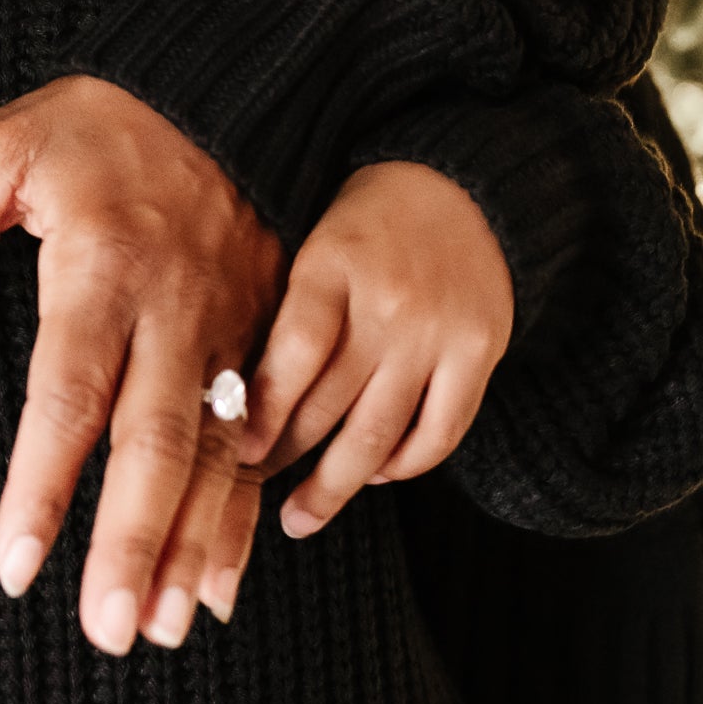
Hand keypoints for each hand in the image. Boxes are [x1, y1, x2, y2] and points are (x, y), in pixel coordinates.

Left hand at [0, 75, 282, 655]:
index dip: (42, 484)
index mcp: (102, 264)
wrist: (218, 81)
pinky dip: (241, 513)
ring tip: (166, 630)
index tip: (15, 566)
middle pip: (155, 441)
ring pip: (218, 454)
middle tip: (105, 632)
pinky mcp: (267, 333)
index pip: (66, 392)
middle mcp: (176, 306)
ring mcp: (233, 325)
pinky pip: (258, 438)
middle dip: (132, 543)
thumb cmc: (89, 121)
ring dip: (195, 545)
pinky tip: (225, 581)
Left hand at [241, 161, 513, 537]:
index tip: (230, 452)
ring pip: (381, 433)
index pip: (294, 356)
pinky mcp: (481, 355)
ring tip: (300, 517)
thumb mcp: (309, 243)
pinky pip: (438, 432)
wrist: (461, 187)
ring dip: (335, 484)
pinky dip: (403, 465)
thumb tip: (223, 391)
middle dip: (283, 457)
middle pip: (330, 404)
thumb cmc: (362, 221)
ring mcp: (439, 334)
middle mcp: (388, 304)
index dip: (260, 412)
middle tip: (245, 494)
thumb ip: (281, 309)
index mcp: (332, 266)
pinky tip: (373, 477)